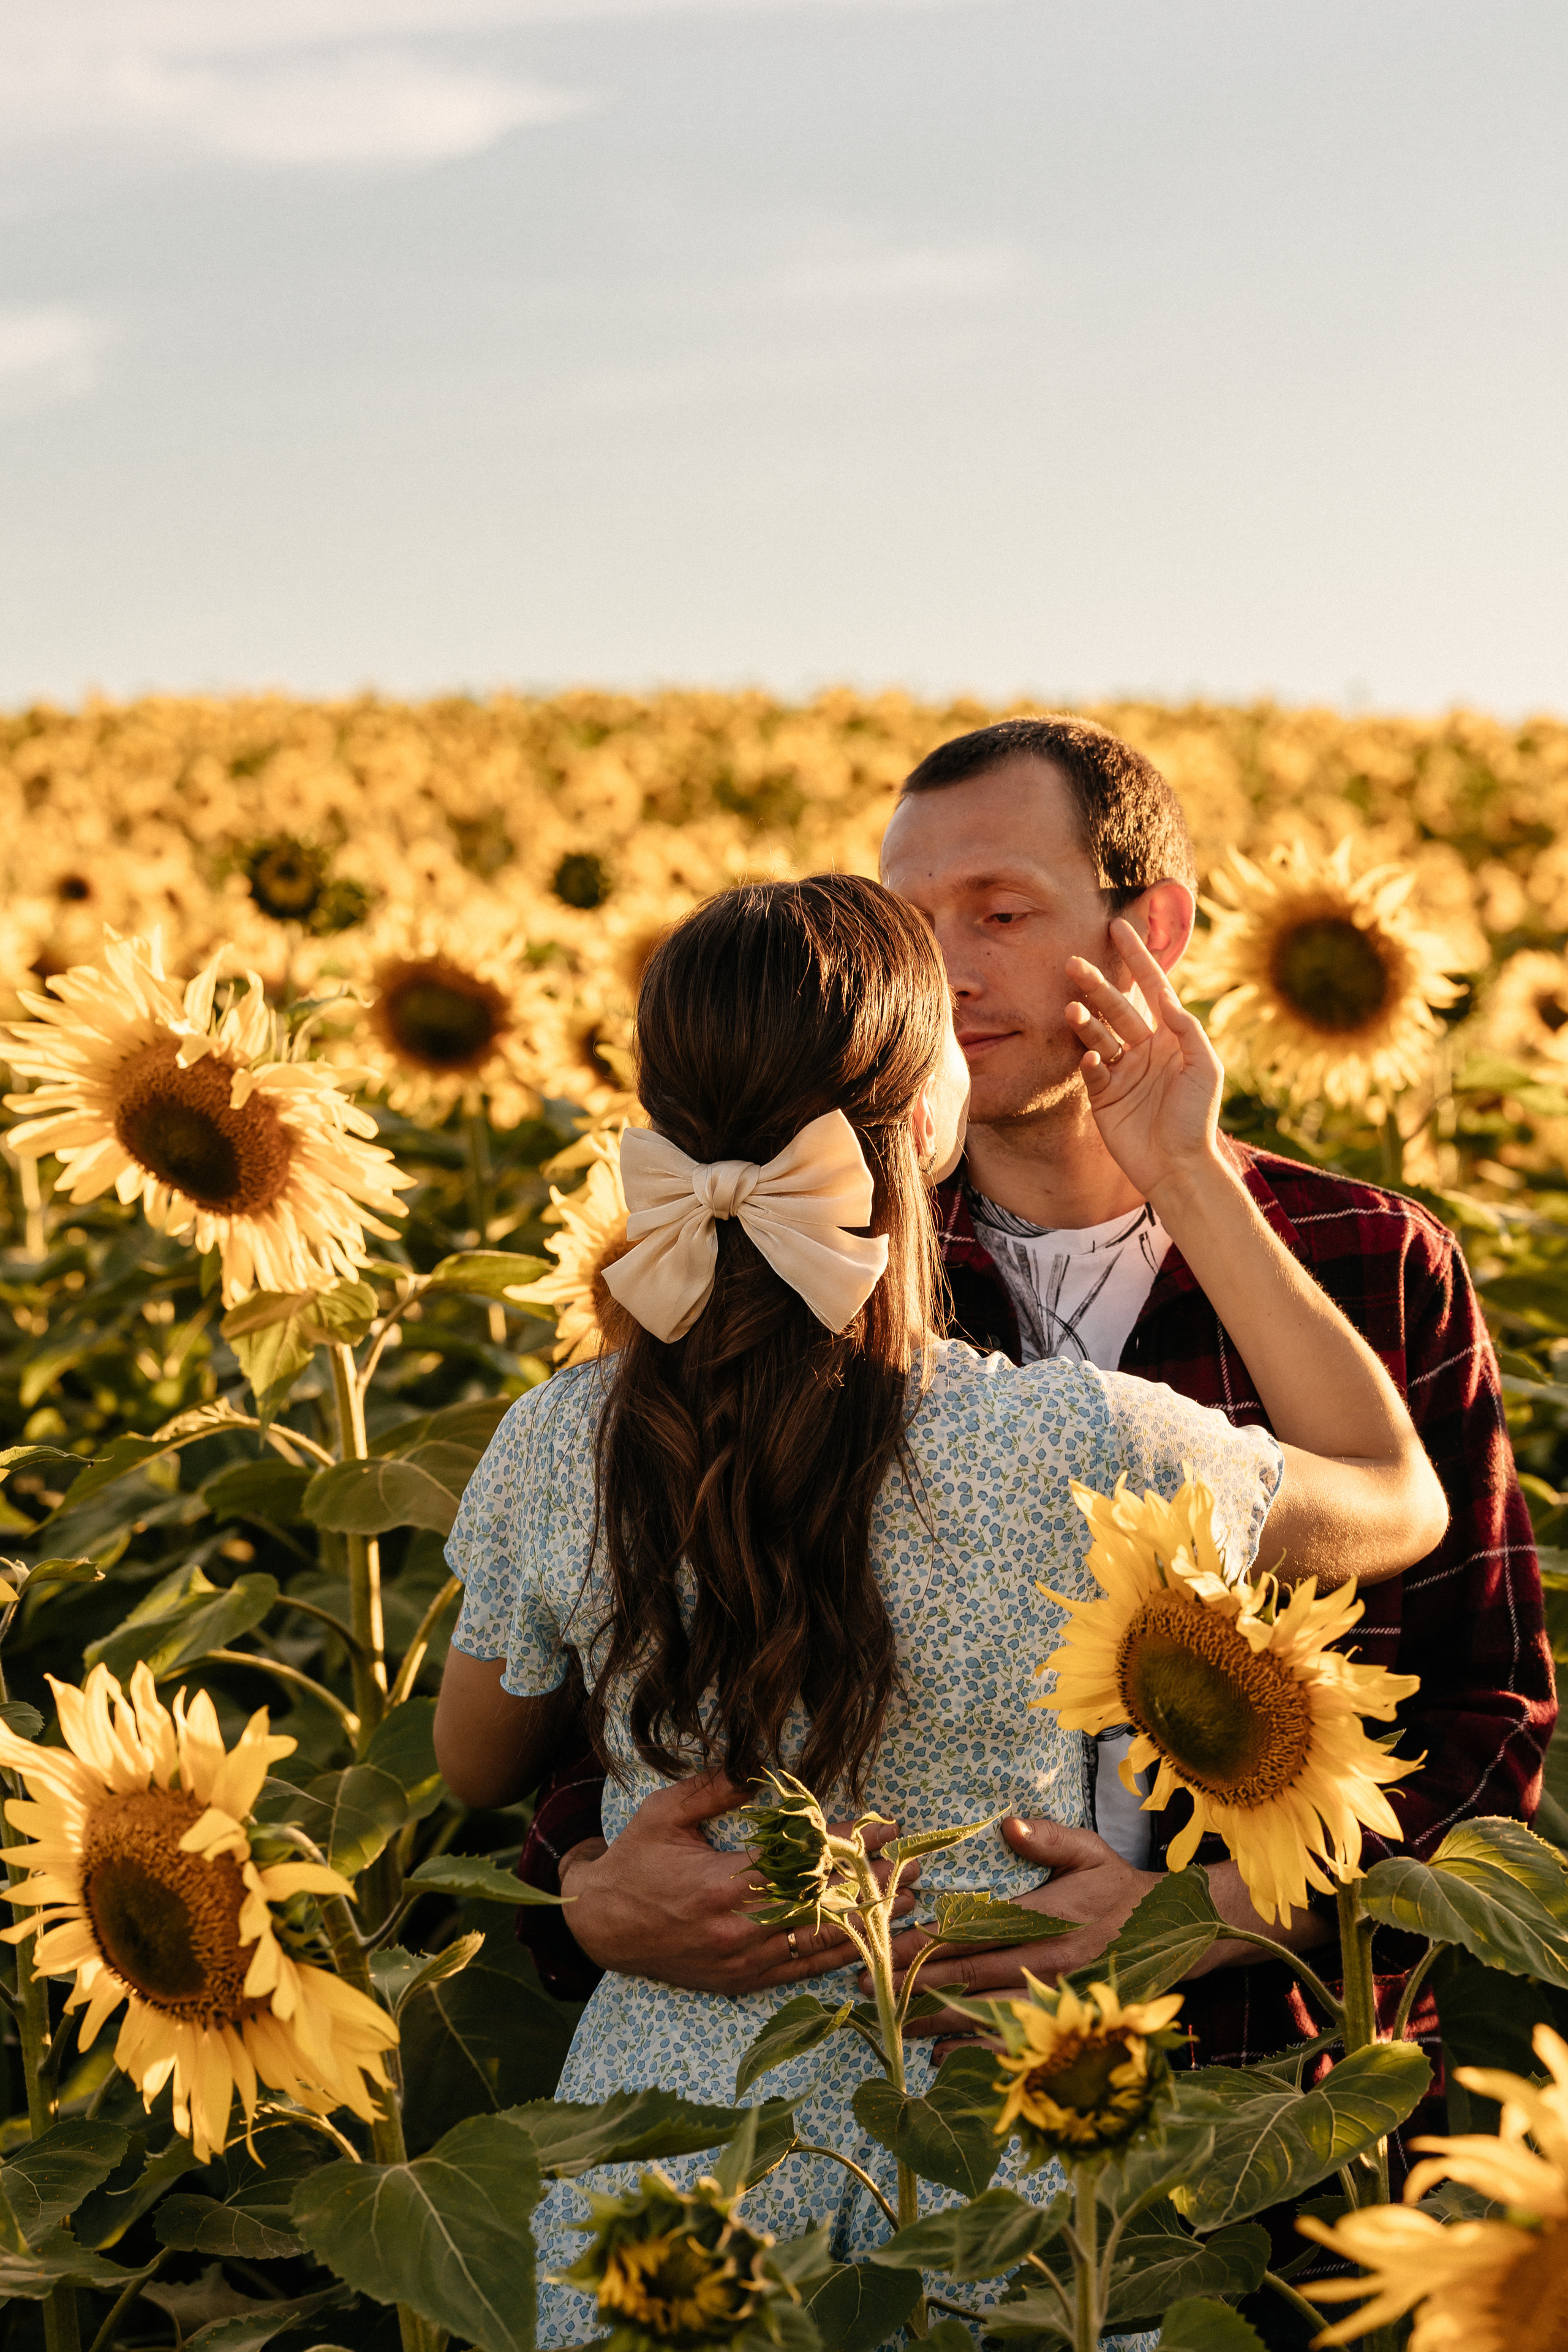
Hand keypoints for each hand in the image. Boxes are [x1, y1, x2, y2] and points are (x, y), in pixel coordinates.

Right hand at [558, 1770, 919, 1995]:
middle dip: (873, 1884)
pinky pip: (799, 1971)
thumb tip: (760, 1768)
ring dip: (869, 1923)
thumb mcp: (666, 1813)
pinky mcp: (740, 1981)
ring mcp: (742, 1960)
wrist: (601, 1927)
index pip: (803, 1861)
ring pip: (819, 1944)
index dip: (847, 1843)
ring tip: (909, 1902)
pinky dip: (837, 1958)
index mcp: (723, 1883)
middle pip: (823, 1906)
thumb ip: (715, 1788)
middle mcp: (738, 1928)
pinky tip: (869, 1945)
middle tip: (916, 1865)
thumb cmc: (635, 1862)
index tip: (884, 1826)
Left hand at [869, 1817, 1158, 2041]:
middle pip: (970, 1976)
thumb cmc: (1115, 1886)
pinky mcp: (1059, 2021)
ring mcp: (1052, 1999)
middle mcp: (1047, 1965)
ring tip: (890, 2020)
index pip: (976, 1933)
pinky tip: (939, 2054)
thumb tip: (1008, 1824)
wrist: (1163, 1934)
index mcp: (1048, 1921)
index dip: (929, 1941)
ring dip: (934, 2018)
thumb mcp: (1089, 1852)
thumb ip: (1049, 1839)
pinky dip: (972, 2048)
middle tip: (868, 1984)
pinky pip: (1010, 2039)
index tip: (888, 1943)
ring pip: (982, 2012)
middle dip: (915, 1981)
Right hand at [1066, 918, 1224, 1208]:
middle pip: (1117, 1007)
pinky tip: (1090, 1059)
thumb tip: (1166, 996)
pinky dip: (1088, 1061)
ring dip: (1085, 1021)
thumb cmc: (1197, 1116)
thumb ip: (1186, 1029)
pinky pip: (1091, 1070)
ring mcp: (1122, 1071)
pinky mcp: (1103, 1094)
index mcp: (1171, 1038)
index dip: (1136, 959)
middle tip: (1073, 963)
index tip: (1119, 929)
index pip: (1152, 989)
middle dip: (1097, 985)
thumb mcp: (1204, 1067)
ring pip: (1098, 1035)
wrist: (1178, 1165)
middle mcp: (1144, 1048)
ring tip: (1071, 1009)